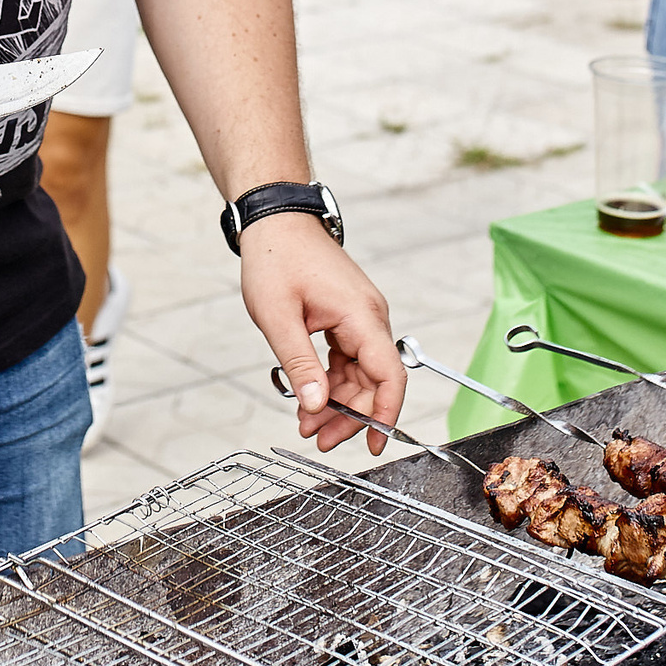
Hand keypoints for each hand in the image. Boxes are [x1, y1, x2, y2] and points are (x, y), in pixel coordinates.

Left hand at [240, 213, 404, 453]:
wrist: (276, 220)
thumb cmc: (275, 259)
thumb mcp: (278, 317)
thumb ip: (300, 365)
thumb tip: (317, 407)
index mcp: (361, 315)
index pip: (390, 375)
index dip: (386, 414)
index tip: (375, 445)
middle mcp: (369, 317)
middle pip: (375, 381)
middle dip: (350, 415)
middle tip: (318, 440)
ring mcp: (360, 316)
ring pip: (361, 373)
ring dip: (338, 402)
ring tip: (307, 426)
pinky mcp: (347, 317)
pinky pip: (349, 359)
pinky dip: (332, 382)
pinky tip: (311, 400)